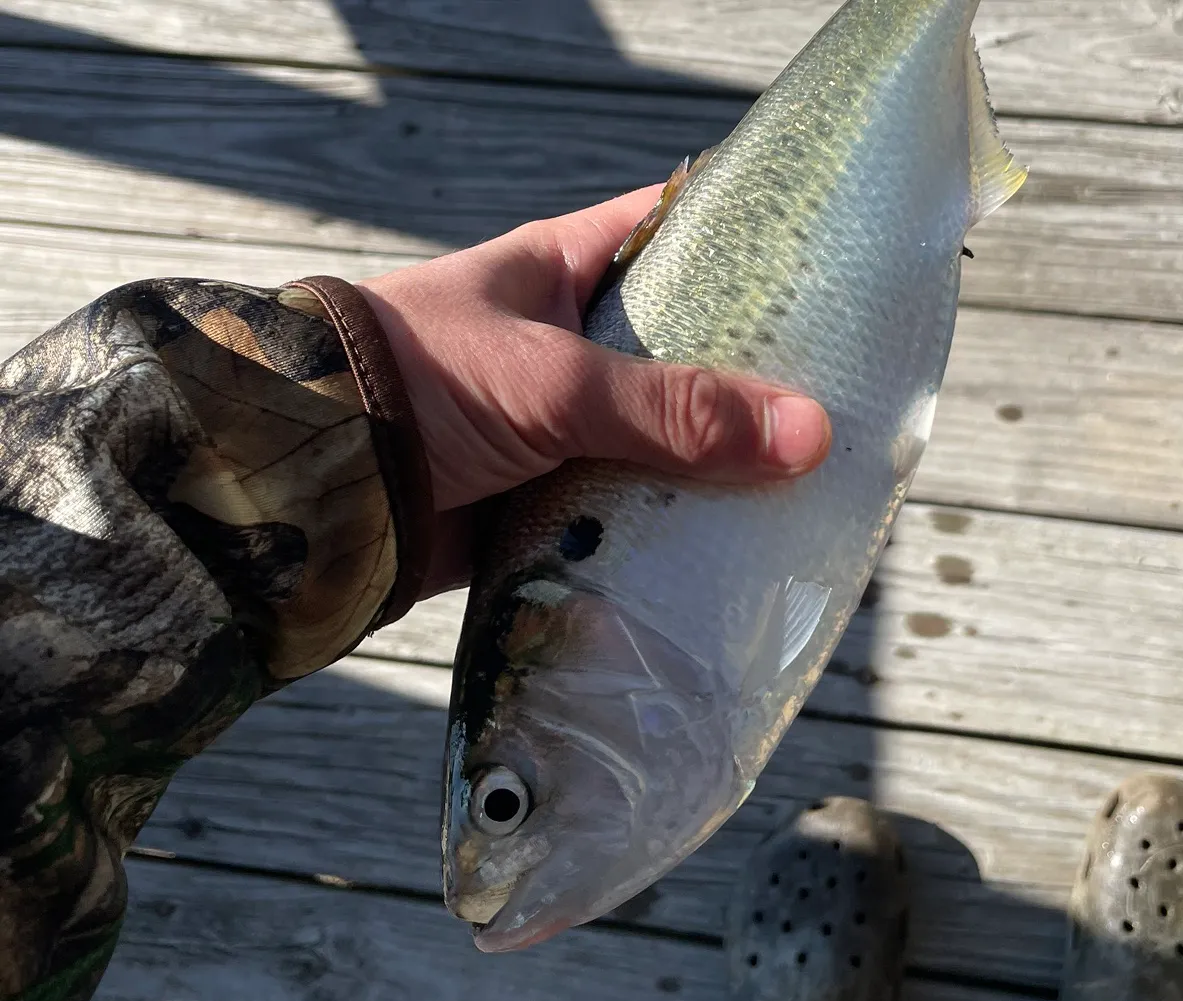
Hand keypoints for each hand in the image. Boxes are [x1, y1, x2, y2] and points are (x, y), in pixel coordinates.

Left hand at [357, 185, 831, 596]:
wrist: (307, 486)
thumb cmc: (416, 385)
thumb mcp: (556, 381)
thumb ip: (676, 409)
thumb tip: (808, 434)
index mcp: (564, 271)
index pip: (674, 233)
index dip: (747, 246)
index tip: (826, 273)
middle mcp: (566, 343)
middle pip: (682, 352)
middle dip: (748, 380)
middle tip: (838, 399)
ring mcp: (556, 424)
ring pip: (659, 440)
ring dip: (713, 467)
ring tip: (806, 484)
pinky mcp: (542, 498)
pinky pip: (622, 510)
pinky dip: (664, 530)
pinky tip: (730, 548)